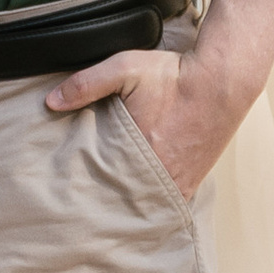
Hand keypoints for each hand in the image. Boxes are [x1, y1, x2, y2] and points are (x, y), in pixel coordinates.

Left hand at [45, 44, 238, 199]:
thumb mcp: (124, 68)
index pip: (100, 180)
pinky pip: (165, 202)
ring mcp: (178, 181)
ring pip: (143, 203)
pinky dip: (151, 202)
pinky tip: (137, 200)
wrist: (222, 81)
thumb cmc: (174, 75)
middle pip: (121, 196)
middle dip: (103, 198)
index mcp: (138, 151)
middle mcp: (159, 173)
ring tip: (108, 202)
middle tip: (84, 200)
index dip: (83, 184)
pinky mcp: (192, 181)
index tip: (69, 186)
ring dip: (127, 201)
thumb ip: (86, 84)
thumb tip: (51, 102)